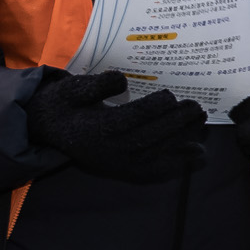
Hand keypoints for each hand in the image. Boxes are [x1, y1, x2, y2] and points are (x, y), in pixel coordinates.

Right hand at [25, 70, 206, 183]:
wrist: (48, 129)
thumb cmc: (64, 104)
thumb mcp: (72, 88)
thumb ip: (96, 85)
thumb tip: (122, 80)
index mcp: (93, 129)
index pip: (129, 119)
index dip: (152, 108)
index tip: (170, 95)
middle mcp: (107, 150)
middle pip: (148, 137)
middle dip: (175, 122)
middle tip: (196, 107)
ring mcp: (117, 163)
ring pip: (156, 153)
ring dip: (182, 139)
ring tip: (201, 122)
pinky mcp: (124, 169)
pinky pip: (154, 169)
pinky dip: (178, 163)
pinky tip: (199, 155)